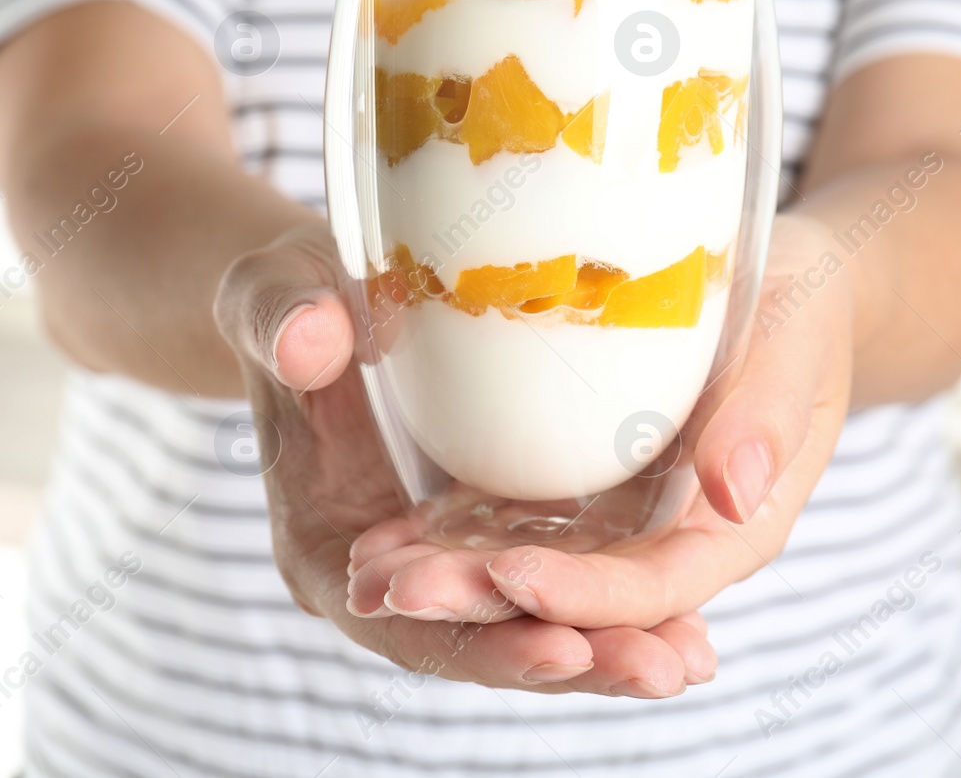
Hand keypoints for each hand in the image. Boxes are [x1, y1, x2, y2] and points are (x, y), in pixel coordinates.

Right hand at [214, 223, 718, 696]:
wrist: (320, 295)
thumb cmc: (286, 298)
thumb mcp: (270, 297)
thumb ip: (276, 320)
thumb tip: (309, 339)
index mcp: (323, 551)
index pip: (404, 627)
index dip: (482, 642)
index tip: (560, 646)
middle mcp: (392, 577)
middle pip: (485, 640)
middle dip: (572, 658)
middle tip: (660, 666)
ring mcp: (449, 556)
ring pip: (533, 620)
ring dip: (610, 642)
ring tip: (690, 658)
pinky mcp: (495, 527)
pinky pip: (560, 575)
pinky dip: (617, 599)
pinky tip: (689, 620)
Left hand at [346, 215, 852, 640]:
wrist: (778, 276)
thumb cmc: (801, 301)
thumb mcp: (797, 334)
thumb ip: (767, 413)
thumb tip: (735, 494)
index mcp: (731, 528)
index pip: (655, 588)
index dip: (583, 594)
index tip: (509, 575)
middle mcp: (664, 539)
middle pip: (575, 595)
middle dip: (487, 603)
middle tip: (397, 591)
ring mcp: (612, 517)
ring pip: (527, 568)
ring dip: (452, 584)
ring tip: (371, 576)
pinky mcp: (571, 482)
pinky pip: (505, 523)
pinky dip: (446, 538)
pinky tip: (380, 539)